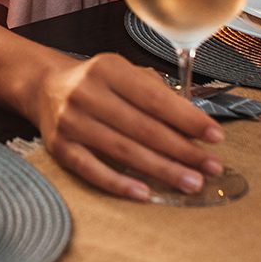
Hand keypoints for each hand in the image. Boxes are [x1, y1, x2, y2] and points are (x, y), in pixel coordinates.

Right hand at [31, 52, 224, 199]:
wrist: (44, 87)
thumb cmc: (96, 84)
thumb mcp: (124, 73)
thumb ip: (157, 93)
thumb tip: (194, 126)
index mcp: (105, 69)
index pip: (153, 98)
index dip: (187, 119)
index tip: (215, 136)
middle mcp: (85, 92)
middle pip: (142, 127)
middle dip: (182, 150)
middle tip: (211, 167)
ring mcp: (70, 120)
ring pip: (123, 151)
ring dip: (162, 169)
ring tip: (192, 182)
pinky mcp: (59, 146)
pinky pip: (92, 169)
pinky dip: (119, 183)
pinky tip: (145, 193)